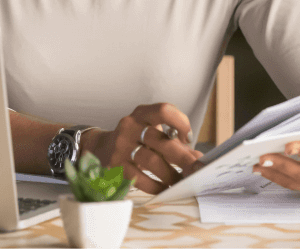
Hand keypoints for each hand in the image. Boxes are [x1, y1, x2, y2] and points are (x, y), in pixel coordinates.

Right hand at [84, 103, 203, 194]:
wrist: (102, 148)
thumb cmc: (135, 140)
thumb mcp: (152, 133)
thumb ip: (174, 142)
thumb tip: (197, 159)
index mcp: (141, 114)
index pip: (163, 110)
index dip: (180, 123)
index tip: (188, 138)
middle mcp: (129, 126)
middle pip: (160, 140)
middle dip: (182, 157)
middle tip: (195, 169)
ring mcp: (121, 146)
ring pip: (151, 161)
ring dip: (170, 174)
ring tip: (180, 182)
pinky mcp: (116, 165)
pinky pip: (139, 178)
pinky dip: (155, 185)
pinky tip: (164, 188)